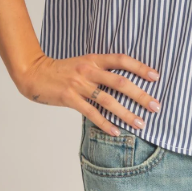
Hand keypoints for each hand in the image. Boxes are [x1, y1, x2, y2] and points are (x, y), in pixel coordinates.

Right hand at [16, 52, 161, 134]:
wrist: (35, 73)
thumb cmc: (63, 70)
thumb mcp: (84, 63)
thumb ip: (102, 70)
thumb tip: (126, 82)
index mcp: (94, 59)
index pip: (122, 60)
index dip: (140, 68)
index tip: (156, 77)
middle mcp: (89, 70)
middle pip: (120, 82)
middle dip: (140, 95)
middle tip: (156, 105)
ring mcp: (79, 84)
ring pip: (108, 100)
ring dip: (126, 113)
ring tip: (141, 123)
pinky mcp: (69, 98)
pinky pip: (92, 113)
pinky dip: (106, 123)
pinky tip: (117, 131)